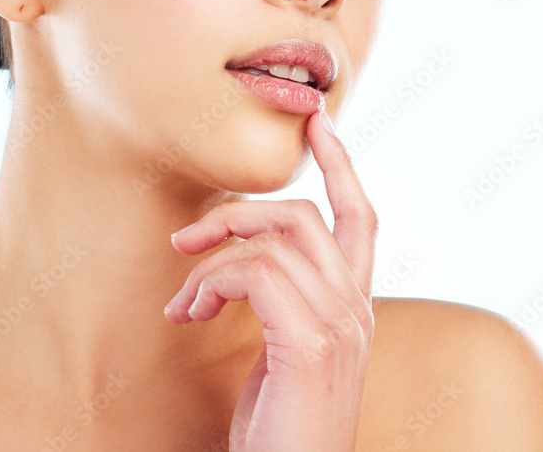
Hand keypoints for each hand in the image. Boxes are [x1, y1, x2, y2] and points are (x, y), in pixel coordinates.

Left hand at [164, 109, 376, 450]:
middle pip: (302, 215)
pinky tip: (187, 316)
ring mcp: (340, 326)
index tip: (317, 121)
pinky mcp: (311, 344)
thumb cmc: (277, 428)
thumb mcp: (279, 350)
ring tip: (183, 302)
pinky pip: (252, 271)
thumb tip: (239, 256)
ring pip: (272, 238)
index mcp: (351, 307)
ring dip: (209, 262)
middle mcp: (356, 310)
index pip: (360, 219)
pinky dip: (208, 284)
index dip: (341, 165)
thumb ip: (279, 301)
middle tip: (184, 240)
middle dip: (235, 213)